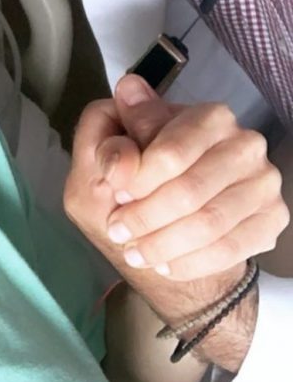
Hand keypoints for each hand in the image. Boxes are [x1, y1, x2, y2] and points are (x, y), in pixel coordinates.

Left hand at [65, 76, 288, 291]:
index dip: (138, 180)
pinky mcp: (272, 217)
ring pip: (209, 224)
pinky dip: (191, 263)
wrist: (178, 215)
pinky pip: (230, 249)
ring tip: (135, 254)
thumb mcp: (109, 153)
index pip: (171, 152)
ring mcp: (263, 181)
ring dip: (164, 245)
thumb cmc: (138, 176)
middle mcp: (244, 143)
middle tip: (118, 232)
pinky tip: (165, 265)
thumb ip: (112, 138)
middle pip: (190, 191)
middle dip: (147, 217)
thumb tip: (123, 119)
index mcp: (207, 116)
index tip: (114, 196)